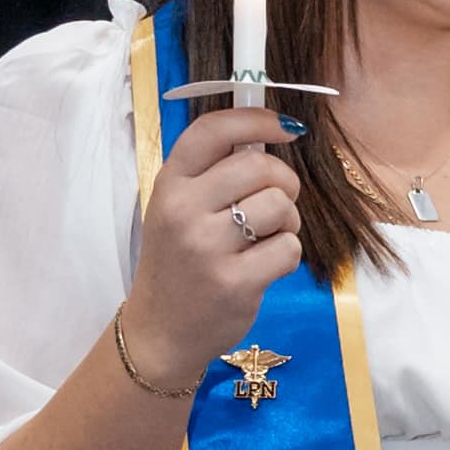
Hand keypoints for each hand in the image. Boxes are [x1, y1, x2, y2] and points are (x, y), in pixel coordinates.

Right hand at [118, 99, 304, 382]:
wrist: (161, 330)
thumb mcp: (179, 209)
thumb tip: (271, 133)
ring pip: (280, 206)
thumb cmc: (179, 262)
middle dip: (284, 182)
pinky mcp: (234, 282)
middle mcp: (183, 210)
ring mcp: (207, 247)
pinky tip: (263, 267)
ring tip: (266, 239)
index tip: (287, 127)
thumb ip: (214, 174)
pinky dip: (286, 256)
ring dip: (287, 222)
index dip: (257, 119)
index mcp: (169, 184)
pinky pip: (288, 248)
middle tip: (277, 205)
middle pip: (260, 166)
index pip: (212, 131)